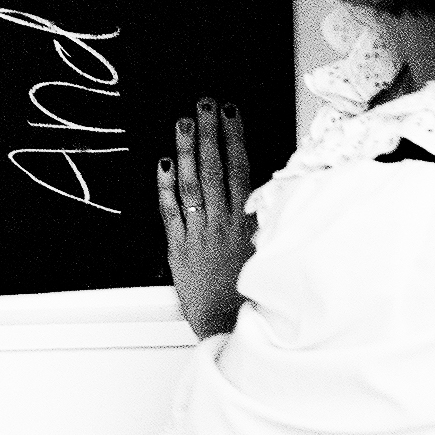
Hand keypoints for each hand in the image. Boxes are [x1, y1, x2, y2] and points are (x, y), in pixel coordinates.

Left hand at [156, 98, 255, 339]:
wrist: (235, 331)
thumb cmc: (255, 295)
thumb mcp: (271, 252)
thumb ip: (267, 219)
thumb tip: (272, 188)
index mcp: (249, 222)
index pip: (242, 170)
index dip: (235, 138)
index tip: (230, 112)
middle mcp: (224, 223)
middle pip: (216, 169)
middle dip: (210, 133)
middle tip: (202, 103)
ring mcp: (200, 234)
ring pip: (193, 185)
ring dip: (188, 151)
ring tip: (182, 122)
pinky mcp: (179, 249)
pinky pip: (171, 213)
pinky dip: (165, 188)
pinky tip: (162, 163)